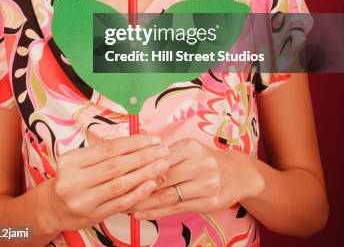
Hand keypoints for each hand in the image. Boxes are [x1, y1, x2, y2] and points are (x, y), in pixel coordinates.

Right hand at [37, 133, 169, 233]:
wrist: (51, 208)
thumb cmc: (72, 178)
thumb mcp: (81, 160)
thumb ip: (107, 150)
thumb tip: (140, 135)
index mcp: (72, 160)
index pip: (108, 148)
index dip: (133, 142)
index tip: (153, 138)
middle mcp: (74, 180)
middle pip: (116, 165)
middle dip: (143, 156)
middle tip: (163, 150)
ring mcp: (83, 200)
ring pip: (119, 185)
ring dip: (144, 174)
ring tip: (162, 165)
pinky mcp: (92, 216)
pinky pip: (119, 203)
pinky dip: (137, 193)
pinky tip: (151, 184)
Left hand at [130, 138, 264, 219]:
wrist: (238, 174)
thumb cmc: (206, 160)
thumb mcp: (189, 148)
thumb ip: (164, 151)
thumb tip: (135, 143)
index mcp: (192, 147)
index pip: (160, 158)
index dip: (140, 167)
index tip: (121, 172)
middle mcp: (201, 164)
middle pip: (164, 177)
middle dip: (139, 186)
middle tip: (118, 192)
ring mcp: (207, 185)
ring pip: (169, 195)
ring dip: (145, 202)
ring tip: (126, 206)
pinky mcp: (209, 203)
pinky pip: (178, 208)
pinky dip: (157, 212)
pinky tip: (142, 214)